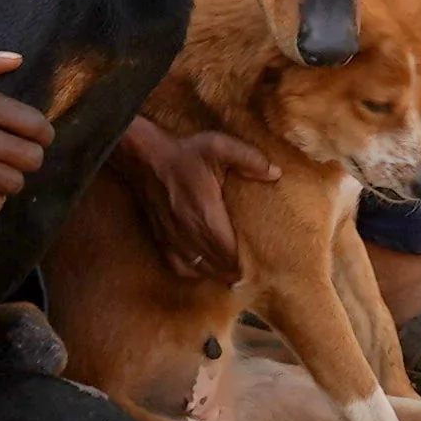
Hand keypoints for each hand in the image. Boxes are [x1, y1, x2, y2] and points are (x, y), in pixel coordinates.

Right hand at [110, 118, 267, 278]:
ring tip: (235, 274)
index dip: (246, 264)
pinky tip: (204, 268)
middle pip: (218, 265)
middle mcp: (190, 232)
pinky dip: (194, 271)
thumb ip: (249, 159)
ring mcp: (174, 238)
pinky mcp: (162, 239)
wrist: (144, 157)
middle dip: (236, 271)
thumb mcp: (220, 146)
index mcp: (207, 214)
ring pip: (200, 268)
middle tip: (254, 271)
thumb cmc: (184, 152)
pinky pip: (179, 266)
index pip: (230, 252)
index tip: (262, 265)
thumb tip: (276, 173)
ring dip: (218, 273)